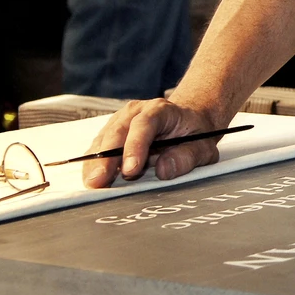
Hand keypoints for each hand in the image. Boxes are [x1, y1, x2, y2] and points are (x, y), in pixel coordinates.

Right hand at [81, 98, 223, 187]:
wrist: (188, 122)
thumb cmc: (194, 134)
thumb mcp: (203, 146)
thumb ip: (187, 157)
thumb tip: (163, 170)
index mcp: (161, 110)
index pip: (144, 125)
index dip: (135, 147)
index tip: (131, 170)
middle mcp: (136, 112)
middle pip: (117, 132)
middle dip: (106, 158)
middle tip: (99, 181)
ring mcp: (120, 121)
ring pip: (103, 140)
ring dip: (95, 163)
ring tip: (92, 184)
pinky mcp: (111, 134)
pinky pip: (98, 148)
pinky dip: (93, 164)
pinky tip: (92, 178)